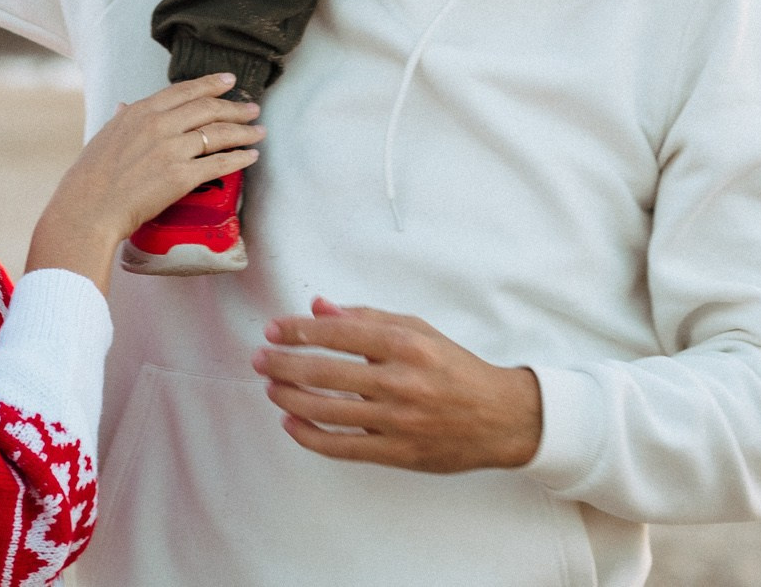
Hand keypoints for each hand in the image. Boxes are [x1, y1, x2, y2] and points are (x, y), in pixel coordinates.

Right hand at [25, 75, 259, 292]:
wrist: (87, 209)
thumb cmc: (90, 177)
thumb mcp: (104, 136)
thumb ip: (121, 119)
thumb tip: (125, 106)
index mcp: (140, 112)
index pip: (184, 91)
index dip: (210, 84)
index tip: (228, 80)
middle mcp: (159, 124)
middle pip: (207, 109)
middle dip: (234, 107)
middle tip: (252, 107)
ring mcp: (172, 149)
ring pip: (218, 133)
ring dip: (244, 131)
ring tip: (259, 131)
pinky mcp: (181, 176)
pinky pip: (219, 163)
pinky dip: (239, 158)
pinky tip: (251, 157)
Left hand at [253, 299, 542, 472]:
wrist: (499, 418)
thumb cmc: (456, 368)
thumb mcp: (419, 330)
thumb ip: (367, 318)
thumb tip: (319, 307)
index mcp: (406, 344)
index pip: (338, 334)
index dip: (298, 331)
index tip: (274, 330)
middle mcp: (400, 381)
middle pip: (325, 372)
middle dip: (283, 364)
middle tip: (260, 359)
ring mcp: (397, 420)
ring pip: (327, 410)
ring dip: (290, 398)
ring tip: (271, 388)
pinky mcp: (396, 452)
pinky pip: (341, 447)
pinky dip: (310, 436)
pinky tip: (292, 423)